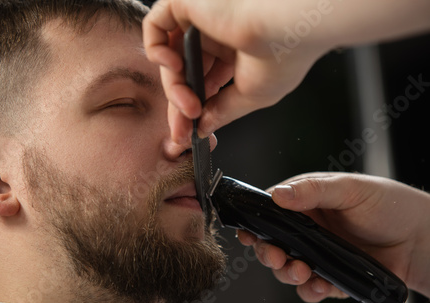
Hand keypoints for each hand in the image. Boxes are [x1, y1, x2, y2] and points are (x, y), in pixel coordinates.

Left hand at [143, 0, 429, 143]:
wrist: (293, 22)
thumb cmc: (287, 53)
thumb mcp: (251, 95)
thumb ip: (222, 110)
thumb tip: (200, 127)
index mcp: (231, 55)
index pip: (201, 87)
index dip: (190, 113)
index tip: (183, 140)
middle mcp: (214, 36)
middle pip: (182, 76)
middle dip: (177, 108)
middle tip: (175, 137)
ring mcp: (200, 18)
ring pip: (170, 57)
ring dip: (174, 88)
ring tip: (189, 107)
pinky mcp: (188, 0)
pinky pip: (158, 27)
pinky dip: (161, 55)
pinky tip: (179, 77)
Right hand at [238, 172, 429, 301]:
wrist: (422, 240)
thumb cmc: (390, 205)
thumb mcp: (350, 188)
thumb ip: (313, 190)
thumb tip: (278, 194)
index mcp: (306, 202)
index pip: (270, 211)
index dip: (256, 224)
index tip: (249, 234)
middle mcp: (308, 229)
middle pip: (273, 244)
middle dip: (269, 253)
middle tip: (276, 257)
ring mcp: (319, 254)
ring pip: (288, 268)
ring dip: (288, 274)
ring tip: (301, 272)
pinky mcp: (332, 275)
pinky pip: (312, 288)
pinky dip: (311, 290)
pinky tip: (321, 286)